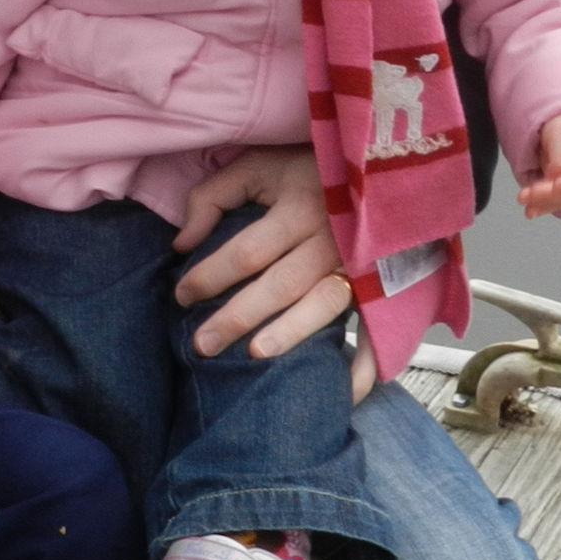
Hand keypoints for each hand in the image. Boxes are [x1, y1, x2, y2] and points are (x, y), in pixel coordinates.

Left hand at [172, 147, 355, 375]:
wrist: (377, 166)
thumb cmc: (303, 169)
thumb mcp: (255, 167)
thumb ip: (212, 198)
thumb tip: (182, 243)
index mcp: (297, 207)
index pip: (247, 250)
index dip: (211, 274)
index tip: (181, 294)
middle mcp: (330, 238)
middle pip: (280, 284)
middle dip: (238, 317)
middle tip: (202, 345)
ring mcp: (358, 264)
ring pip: (323, 305)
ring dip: (290, 334)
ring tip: (254, 357)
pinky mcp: (380, 283)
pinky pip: (375, 325)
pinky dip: (365, 362)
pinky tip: (344, 393)